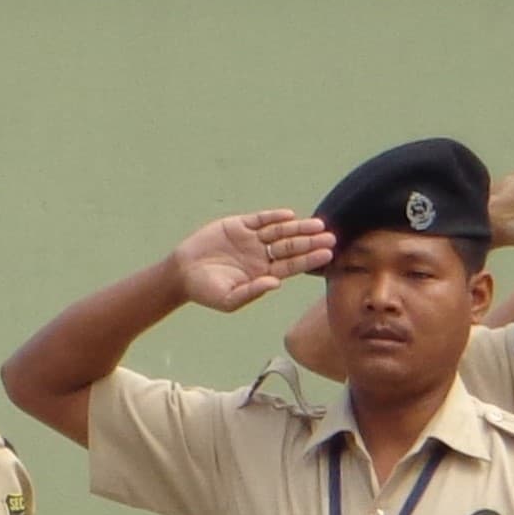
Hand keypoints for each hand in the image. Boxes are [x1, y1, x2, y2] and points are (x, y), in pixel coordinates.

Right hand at [172, 210, 331, 310]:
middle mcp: (261, 256)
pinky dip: (273, 217)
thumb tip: (276, 283)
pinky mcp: (238, 226)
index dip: (310, 259)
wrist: (182, 273)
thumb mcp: (228, 299)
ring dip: (298, 228)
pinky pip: (260, 220)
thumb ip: (252, 292)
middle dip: (310, 241)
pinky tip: (289, 215)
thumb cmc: (205, 291)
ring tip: (317, 224)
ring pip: (280, 232)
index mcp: (263, 274)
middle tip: (331, 236)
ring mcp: (251, 240)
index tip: (327, 253)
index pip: (292, 266)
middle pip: (291, 247)